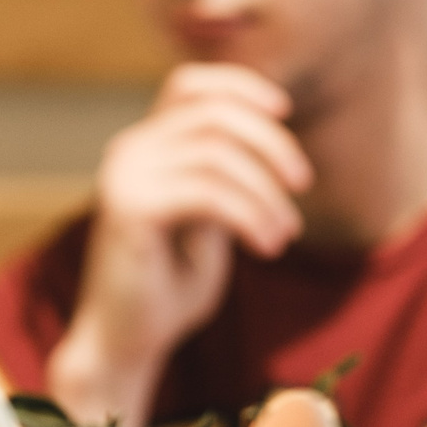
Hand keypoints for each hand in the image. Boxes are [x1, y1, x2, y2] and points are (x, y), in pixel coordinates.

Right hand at [46, 63, 311, 426]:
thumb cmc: (171, 285)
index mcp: (145, 146)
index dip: (240, 86)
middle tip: (302, 184)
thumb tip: (269, 139)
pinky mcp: (130, 208)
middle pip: (214, 114)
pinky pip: (209, 192)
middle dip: (271, 143)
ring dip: (266, 193)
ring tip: (284, 234)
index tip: (285, 112)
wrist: (127, 342)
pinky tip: (269, 246)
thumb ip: (226, 176)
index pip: (189, 84)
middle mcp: (129, 150)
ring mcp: (125, 176)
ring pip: (218, 154)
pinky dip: (251, 215)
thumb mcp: (210, 218)